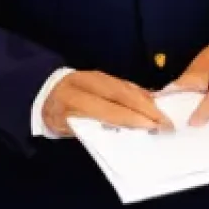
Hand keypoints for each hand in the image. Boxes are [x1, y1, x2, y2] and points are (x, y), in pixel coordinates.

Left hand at [42, 71, 173, 136]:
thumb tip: (119, 133)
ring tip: (164, 115)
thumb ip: (89, 129)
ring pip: (128, 87)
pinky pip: (127, 84)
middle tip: (166, 122)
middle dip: (148, 108)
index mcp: (73, 99)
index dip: (131, 117)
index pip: (107, 108)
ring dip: (148, 101)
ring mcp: (99, 76)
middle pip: (124, 94)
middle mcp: (88, 83)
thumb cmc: (54, 117)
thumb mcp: (65, 129)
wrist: (42, 92)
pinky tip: (154, 103)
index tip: (151, 126)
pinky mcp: (106, 75)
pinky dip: (142, 94)